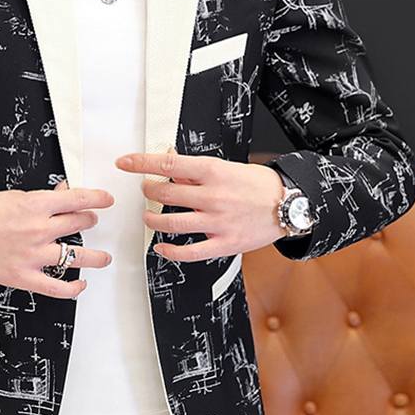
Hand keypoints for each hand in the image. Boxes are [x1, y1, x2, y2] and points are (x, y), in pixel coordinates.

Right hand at [0, 181, 114, 297]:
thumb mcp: (12, 196)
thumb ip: (41, 198)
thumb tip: (61, 193)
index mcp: (35, 205)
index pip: (78, 199)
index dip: (97, 198)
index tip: (106, 200)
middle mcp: (39, 229)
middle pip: (80, 223)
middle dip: (90, 220)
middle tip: (90, 221)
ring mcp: (34, 255)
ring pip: (77, 256)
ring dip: (95, 257)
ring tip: (102, 258)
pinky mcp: (24, 277)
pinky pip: (57, 287)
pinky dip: (72, 288)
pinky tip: (79, 284)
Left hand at [115, 151, 285, 261]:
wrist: (290, 203)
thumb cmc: (256, 184)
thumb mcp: (226, 167)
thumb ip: (195, 171)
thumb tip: (166, 163)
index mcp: (213, 171)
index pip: (167, 164)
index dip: (140, 163)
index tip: (124, 162)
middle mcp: (213, 196)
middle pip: (165, 194)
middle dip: (147, 191)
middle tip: (145, 190)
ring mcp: (218, 221)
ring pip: (172, 223)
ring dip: (152, 219)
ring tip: (148, 216)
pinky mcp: (224, 243)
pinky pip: (190, 252)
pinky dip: (170, 251)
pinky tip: (160, 247)